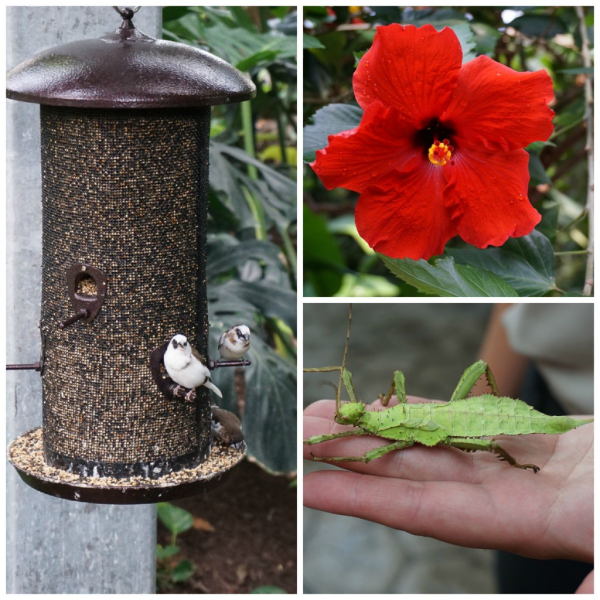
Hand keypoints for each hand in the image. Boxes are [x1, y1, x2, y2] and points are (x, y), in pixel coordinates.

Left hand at [304, 397, 592, 563]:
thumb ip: (592, 582)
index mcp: (526, 524)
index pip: (425, 513)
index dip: (365, 500)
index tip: (310, 485)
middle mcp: (507, 495)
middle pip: (413, 474)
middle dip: (354, 456)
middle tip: (301, 435)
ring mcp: (513, 463)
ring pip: (430, 443)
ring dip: (377, 429)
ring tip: (326, 415)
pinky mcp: (528, 437)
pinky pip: (463, 421)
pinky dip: (422, 412)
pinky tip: (385, 408)